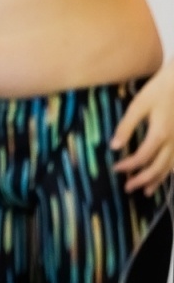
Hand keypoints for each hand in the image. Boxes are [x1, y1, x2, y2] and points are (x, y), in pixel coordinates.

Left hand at [114, 65, 173, 193]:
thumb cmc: (158, 90)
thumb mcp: (138, 105)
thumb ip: (126, 126)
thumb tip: (114, 146)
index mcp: (160, 135)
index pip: (142, 158)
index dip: (128, 166)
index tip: (115, 169)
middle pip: (158, 168)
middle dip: (142, 180)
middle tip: (128, 188)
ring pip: (171, 168)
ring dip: (158, 180)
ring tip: (147, 191)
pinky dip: (170, 172)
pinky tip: (165, 176)